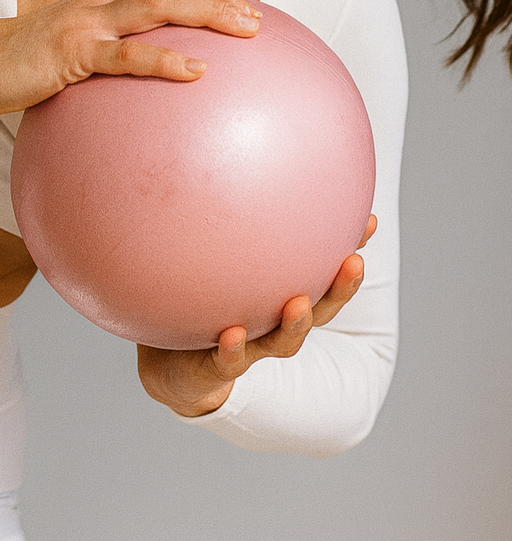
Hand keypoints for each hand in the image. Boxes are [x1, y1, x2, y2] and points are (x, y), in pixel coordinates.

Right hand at [0, 0, 260, 114]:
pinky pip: (127, 53)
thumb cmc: (25, 64)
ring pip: (159, 3)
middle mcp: (101, 1)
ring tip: (246, 30)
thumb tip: (144, 84)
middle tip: (259, 21)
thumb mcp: (74, 54)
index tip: (243, 8)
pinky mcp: (73, 51)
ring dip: (208, 13)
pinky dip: (165, 59)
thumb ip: (110, 56)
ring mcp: (88, 23)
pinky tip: (197, 70)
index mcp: (105, 0)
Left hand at [137, 214, 377, 416]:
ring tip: (298, 304)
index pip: (324, 277)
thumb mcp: (218, 264)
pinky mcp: (218, 366)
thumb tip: (253, 174)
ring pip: (282, 341)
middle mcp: (273, 324)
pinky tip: (232, 334)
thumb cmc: (202, 305)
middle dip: (339, 288)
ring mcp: (250, 347)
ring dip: (295, 324)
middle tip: (354, 262)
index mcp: (281, 300)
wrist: (171, 364)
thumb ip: (235, 229)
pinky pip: (228, 360)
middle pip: (319, 310)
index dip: (346, 251)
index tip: (368, 221)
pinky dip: (233, 349)